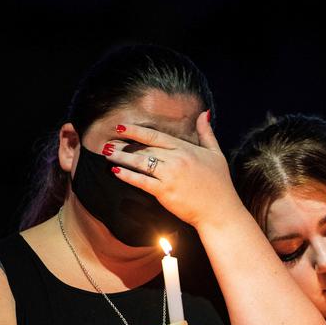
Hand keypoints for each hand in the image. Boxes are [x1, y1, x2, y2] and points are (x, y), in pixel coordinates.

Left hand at [104, 111, 245, 229]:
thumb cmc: (220, 184)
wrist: (220, 211)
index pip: (155, 135)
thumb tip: (204, 113)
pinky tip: (116, 171)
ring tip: (106, 153)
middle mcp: (176, 159)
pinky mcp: (165, 192)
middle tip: (107, 141)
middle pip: (144, 148)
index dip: (135, 130)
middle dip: (123, 144)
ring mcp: (169, 175)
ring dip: (120, 157)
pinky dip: (127, 175)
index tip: (120, 126)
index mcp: (186, 149)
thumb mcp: (216, 154)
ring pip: (139, 162)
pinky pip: (141, 181)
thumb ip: (206, 133)